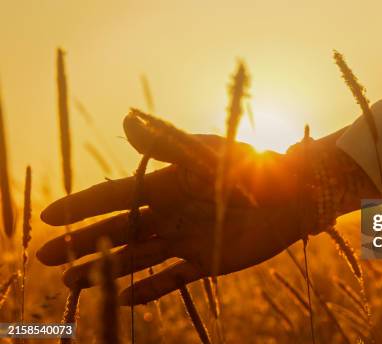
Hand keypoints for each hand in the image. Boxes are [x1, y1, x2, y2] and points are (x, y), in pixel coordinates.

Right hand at [37, 110, 376, 304]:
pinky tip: (123, 297)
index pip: (114, 196)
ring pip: (137, 257)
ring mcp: (186, 238)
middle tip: (47, 256)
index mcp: (166, 184)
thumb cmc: (249, 168)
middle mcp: (170, 213)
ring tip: (72, 282)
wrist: (290, 195)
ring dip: (105, 268)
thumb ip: (167, 145)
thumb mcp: (206, 153)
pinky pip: (171, 279)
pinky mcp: (206, 261)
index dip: (81, 207)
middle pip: (118, 230)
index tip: (48, 218)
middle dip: (82, 242)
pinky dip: (148, 289)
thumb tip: (126, 120)